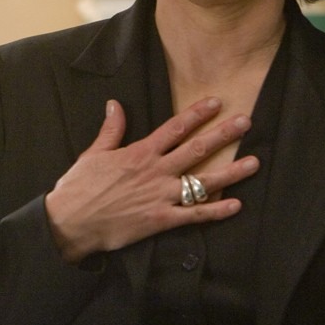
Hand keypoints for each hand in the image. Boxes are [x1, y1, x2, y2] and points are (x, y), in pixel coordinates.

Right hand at [44, 97, 258, 263]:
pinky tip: (236, 205)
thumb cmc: (79, 187)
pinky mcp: (160, 220)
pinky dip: (216, 211)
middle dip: (223, 134)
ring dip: (230, 172)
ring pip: (202, 182)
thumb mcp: (94, 153)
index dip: (197, 114)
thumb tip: (115, 104)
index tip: (216, 102)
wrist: (70, 222)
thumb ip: (111, 129)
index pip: (175, 128)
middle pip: (196, 149)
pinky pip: (194, 215)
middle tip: (246, 121)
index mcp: (139, 153)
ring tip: (253, 162)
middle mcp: (155, 171)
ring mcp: (160, 196)